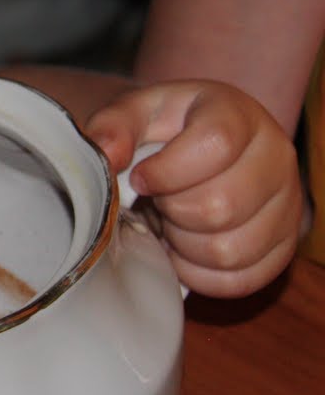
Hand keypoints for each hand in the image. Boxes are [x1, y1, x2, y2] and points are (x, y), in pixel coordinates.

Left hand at [85, 80, 303, 296]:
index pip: (216, 144)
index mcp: (240, 116)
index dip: (167, 170)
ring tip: (170, 222)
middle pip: (220, 206)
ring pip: (229, 250)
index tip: (141, 177)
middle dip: (170, 210)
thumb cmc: (168, 132)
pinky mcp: (283, 249)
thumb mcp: (136, 114)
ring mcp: (286, 207)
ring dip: (182, 244)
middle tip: (157, 201)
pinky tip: (182, 248)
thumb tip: (108, 155)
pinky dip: (198, 273)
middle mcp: (275, 159)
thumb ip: (113, 127)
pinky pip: (238, 280)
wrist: (203, 150)